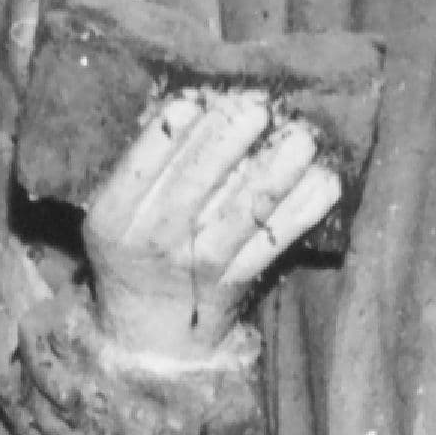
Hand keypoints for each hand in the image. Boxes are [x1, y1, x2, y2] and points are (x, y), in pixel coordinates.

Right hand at [83, 88, 339, 367]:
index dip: (168, 134)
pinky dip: (302, 213)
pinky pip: (272, 244)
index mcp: (111, 216)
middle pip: (191, 187)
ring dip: (275, 175)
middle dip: (226, 144)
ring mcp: (196, 266)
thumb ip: (146, 164)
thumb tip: (201, 100)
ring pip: (240, 216)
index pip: (139, 168)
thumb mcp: (118, 210)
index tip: (198, 101)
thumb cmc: (135, 248)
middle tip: (258, 109)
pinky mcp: (235, 283)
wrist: (148, 334)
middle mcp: (151, 243)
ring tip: (301, 141)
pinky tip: (324, 183)